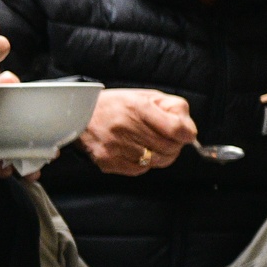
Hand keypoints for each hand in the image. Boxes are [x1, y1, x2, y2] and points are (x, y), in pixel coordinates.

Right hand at [80, 88, 196, 174]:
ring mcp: (116, 147)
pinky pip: (140, 169)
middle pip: (170, 148)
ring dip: (160, 155)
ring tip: (152, 145)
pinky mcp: (108, 161)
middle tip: (167, 139)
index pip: (177, 129)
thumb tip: (189, 130)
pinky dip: (144, 163)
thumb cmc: (116, 105)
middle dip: (175, 145)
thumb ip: (171, 108)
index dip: (186, 134)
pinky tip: (136, 152)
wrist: (78, 115)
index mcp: (138, 107)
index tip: (184, 133)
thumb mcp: (145, 96)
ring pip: (156, 161)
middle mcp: (126, 127)